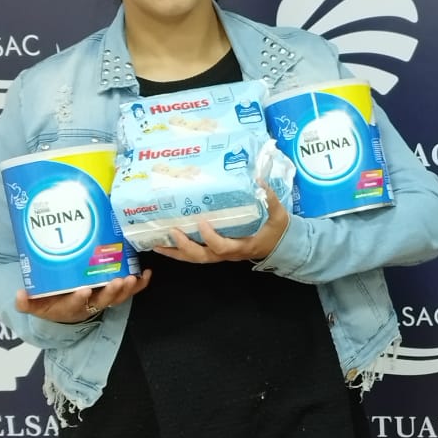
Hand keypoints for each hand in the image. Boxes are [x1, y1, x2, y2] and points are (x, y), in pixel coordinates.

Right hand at [15, 269, 151, 323]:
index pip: (76, 304)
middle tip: (117, 281)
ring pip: (119, 297)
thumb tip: (18, 294)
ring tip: (133, 277)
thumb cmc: (50, 304)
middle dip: (112, 291)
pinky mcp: (114, 293)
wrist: (63, 310)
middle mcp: (91, 304)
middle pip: (104, 300)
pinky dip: (140, 284)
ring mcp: (104, 299)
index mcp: (71, 306)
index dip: (80, 298)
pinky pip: (130, 291)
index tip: (83, 290)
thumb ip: (26, 302)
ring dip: (128, 288)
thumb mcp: (36, 305)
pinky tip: (146, 274)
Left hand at [151, 187, 290, 263]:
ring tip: (157, 242)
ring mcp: (220, 255)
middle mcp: (228, 254)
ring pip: (195, 258)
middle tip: (172, 231)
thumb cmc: (277, 232)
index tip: (201, 221)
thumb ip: (270, 199)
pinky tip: (164, 243)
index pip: (222, 247)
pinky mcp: (215, 252)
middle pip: (202, 256)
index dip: (210, 237)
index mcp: (242, 246)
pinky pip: (195, 254)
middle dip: (185, 246)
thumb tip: (258, 179)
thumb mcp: (279, 216)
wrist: (280, 247)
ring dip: (175, 252)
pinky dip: (178, 250)